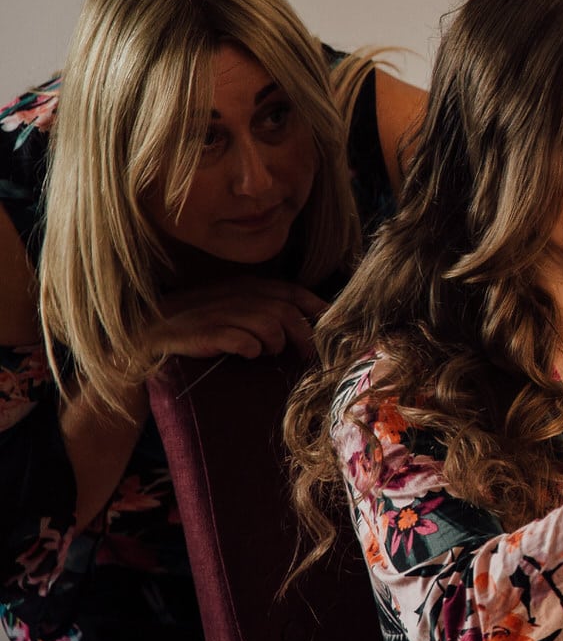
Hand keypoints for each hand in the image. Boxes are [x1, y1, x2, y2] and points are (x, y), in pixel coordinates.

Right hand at [143, 278, 326, 365]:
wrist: (152, 327)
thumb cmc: (202, 317)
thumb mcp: (236, 303)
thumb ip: (267, 306)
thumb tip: (305, 321)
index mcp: (250, 286)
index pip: (294, 292)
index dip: (317, 309)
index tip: (331, 327)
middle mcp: (239, 295)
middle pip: (287, 311)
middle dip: (303, 334)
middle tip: (307, 353)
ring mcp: (223, 312)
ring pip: (270, 325)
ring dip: (277, 343)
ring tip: (269, 352)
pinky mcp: (206, 332)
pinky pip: (242, 340)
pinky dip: (252, 348)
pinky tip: (248, 354)